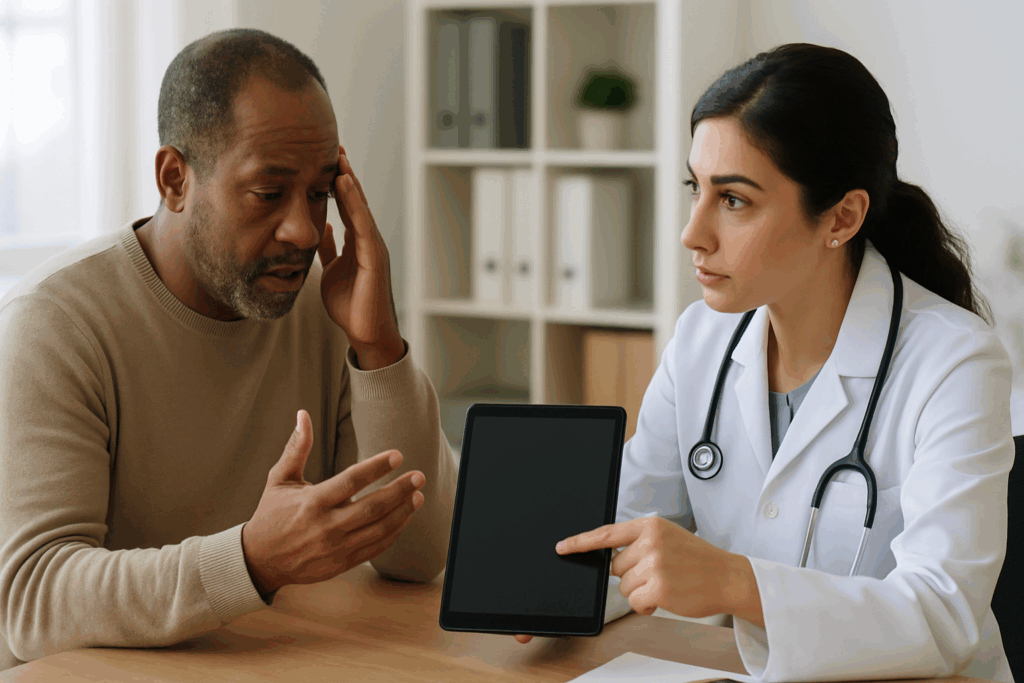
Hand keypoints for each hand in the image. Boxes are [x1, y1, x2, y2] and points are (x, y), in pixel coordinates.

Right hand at [241, 409, 425, 594]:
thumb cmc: (270, 514)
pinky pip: (375, 548)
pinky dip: (393, 533)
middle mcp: (326, 527)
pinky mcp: (341, 564)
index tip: (397, 455)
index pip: (351, 481)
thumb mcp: (279, 478)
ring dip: (403, 512)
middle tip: (419, 476)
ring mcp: (335, 548)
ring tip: (418, 495)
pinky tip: (404, 518)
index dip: (376, 467)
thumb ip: (296, 447)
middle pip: (372, 507)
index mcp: (312, 502)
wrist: (259, 561)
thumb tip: (303, 414)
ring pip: (379, 529)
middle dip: (400, 490)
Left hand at [318, 145, 403, 369]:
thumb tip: (324, 228)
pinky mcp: (375, 257)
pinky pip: (363, 224)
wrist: (366, 332)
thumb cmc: (350, 305)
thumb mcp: (331, 271)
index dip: (336, 184)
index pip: (347, 207)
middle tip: (335, 148)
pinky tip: (345, 186)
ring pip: (361, 208)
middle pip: (355, 201)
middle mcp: (368, 241)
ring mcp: (374, 248)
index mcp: (358, 243)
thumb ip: (329, 250)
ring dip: (350, 183)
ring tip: (340, 160)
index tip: (326, 161)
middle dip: (345, 175)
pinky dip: (354, 204)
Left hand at [555, 517, 763, 626]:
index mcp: (650, 526)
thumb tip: (610, 559)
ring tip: (667, 583)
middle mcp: (650, 542)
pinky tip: (666, 597)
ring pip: (624, 586)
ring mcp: (654, 564)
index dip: (581, 542)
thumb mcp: (667, 538)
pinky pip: (635, 602)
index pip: (607, 533)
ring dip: (641, 591)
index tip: (562, 547)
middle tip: (659, 573)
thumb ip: (640, 542)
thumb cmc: (698, 560)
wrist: (727, 577)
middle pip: (615, 567)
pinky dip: (647, 605)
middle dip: (632, 575)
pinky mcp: (658, 587)